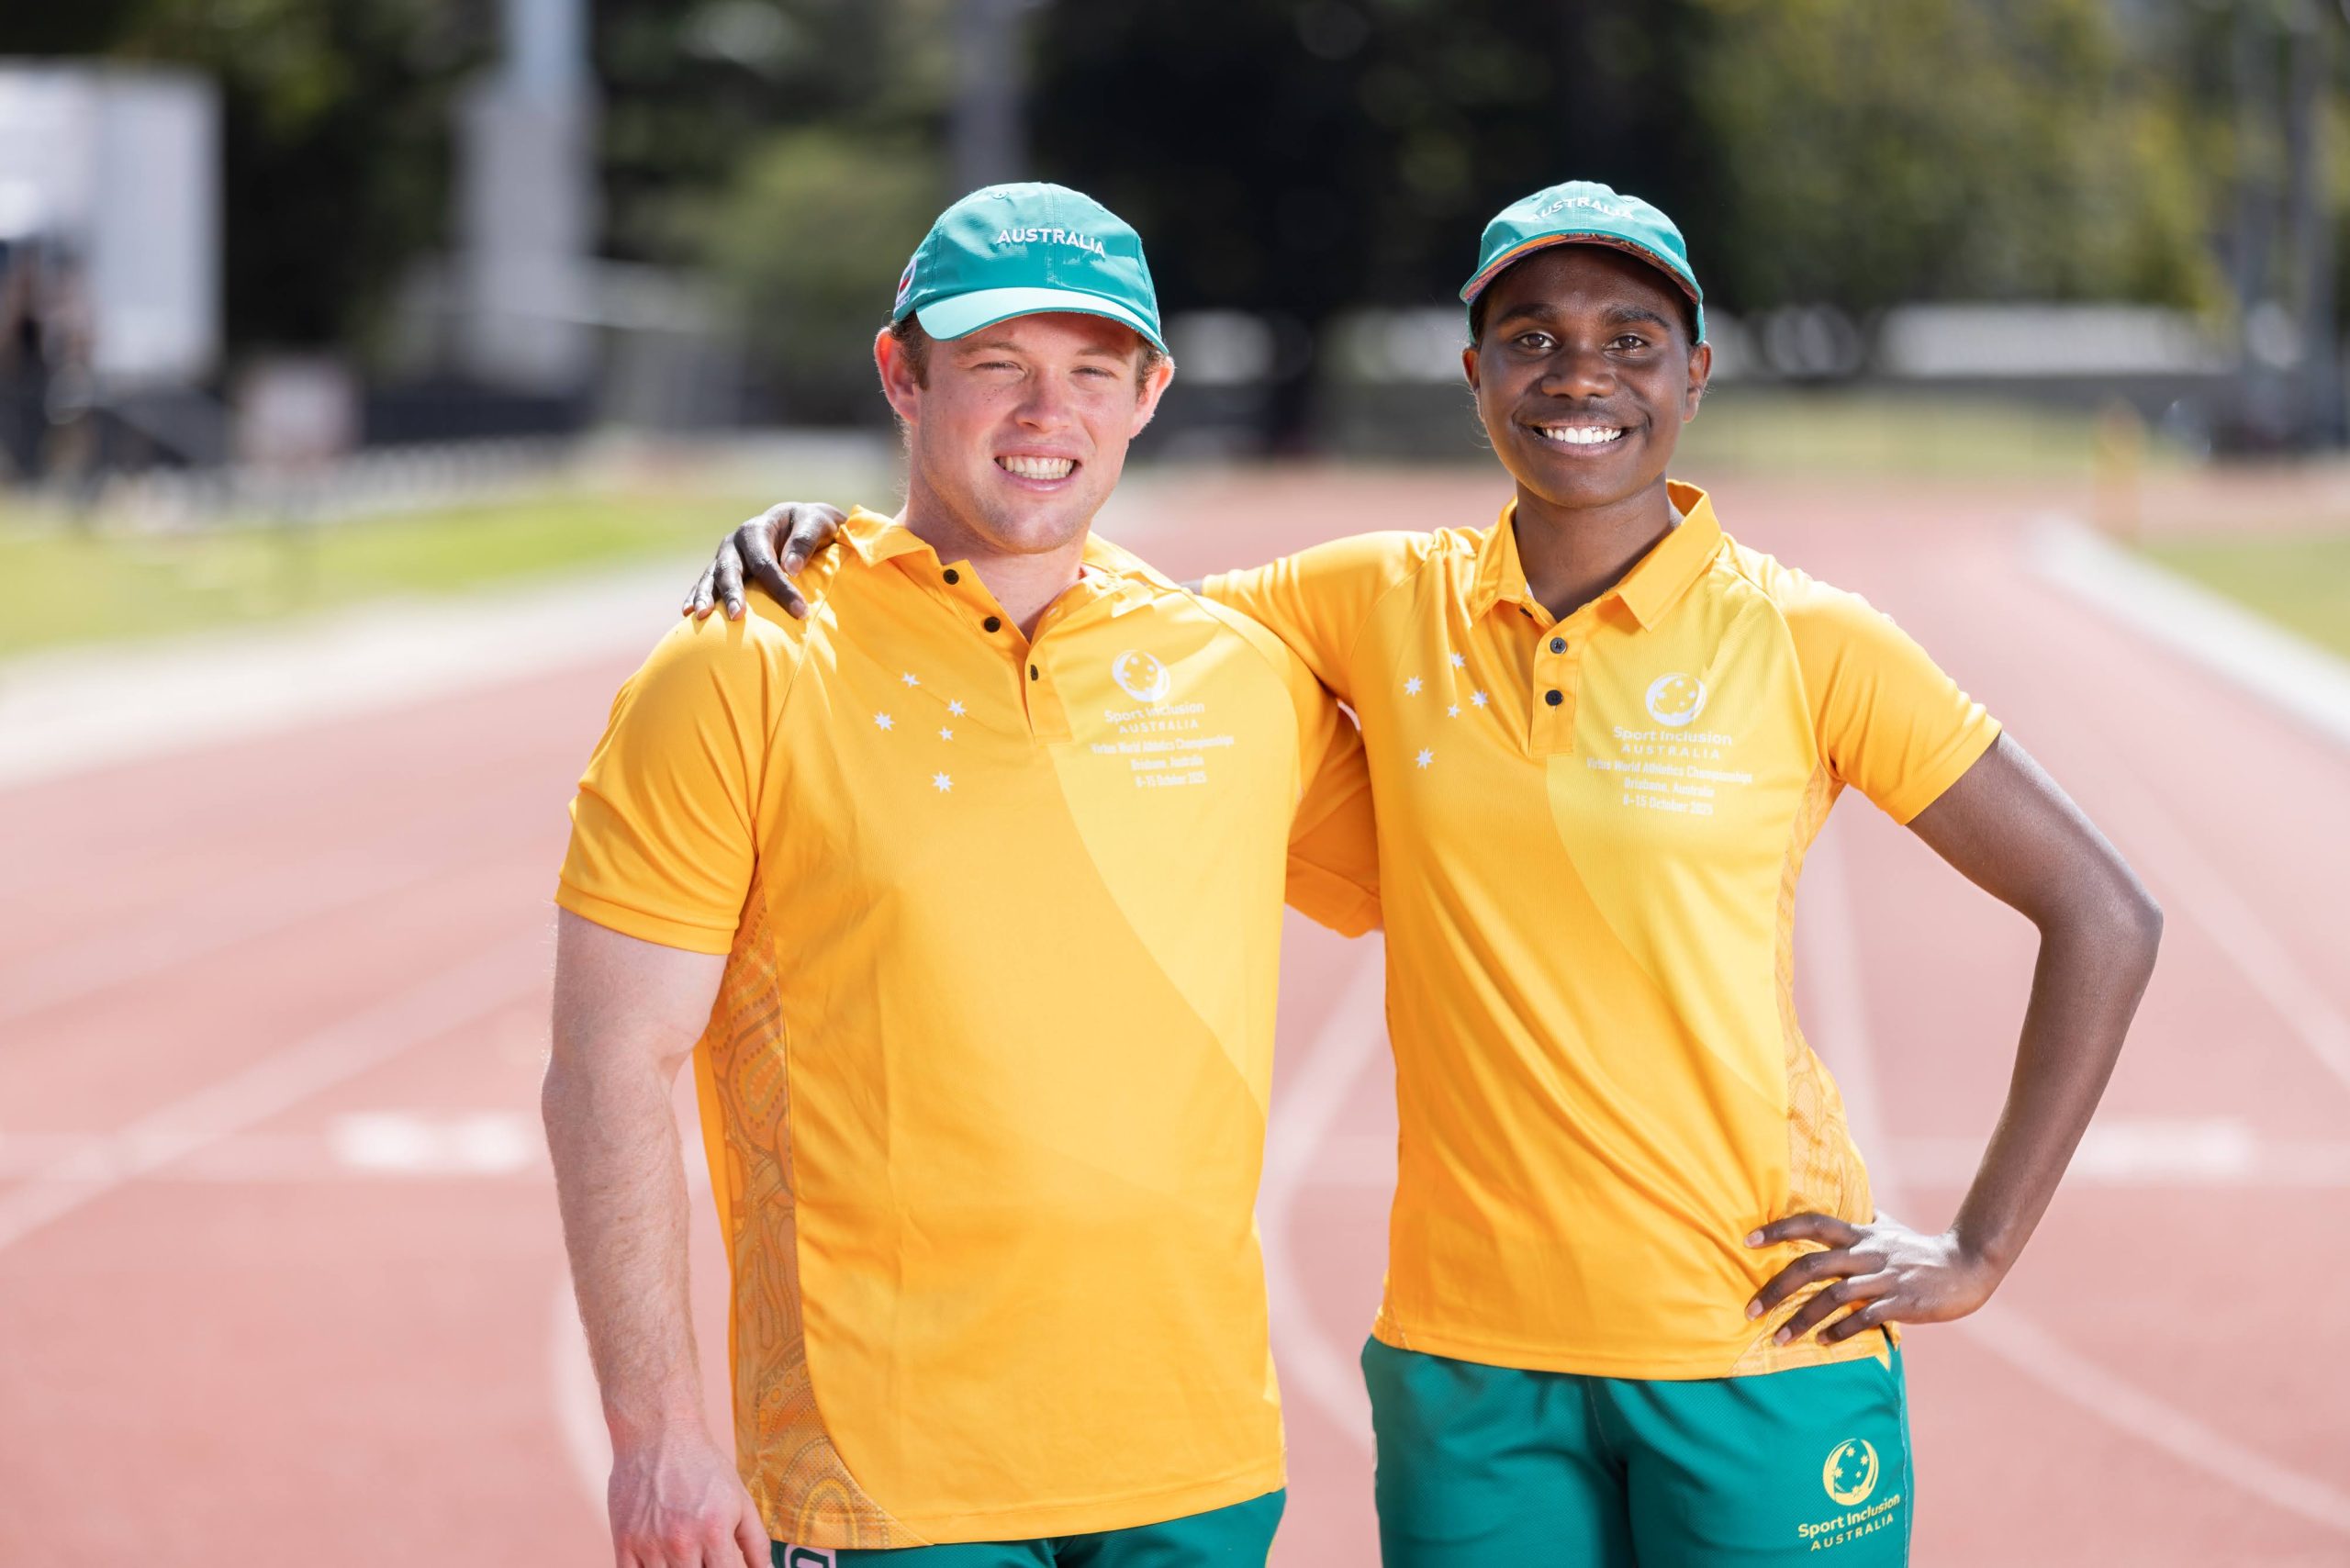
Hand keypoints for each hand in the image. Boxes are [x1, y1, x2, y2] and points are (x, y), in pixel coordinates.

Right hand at [607, 1428, 767, 1567]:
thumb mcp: (740, 1500)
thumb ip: (756, 1543)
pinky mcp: (623, 1541)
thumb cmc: (703, 1466)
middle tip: (703, 1559)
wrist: (658, 1435)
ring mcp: (649, 1543)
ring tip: (684, 1557)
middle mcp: (681, 1541)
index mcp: (715, 1532)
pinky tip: (660, 1562)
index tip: (725, 1567)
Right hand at [682, 502, 847, 621]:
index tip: (799, 611)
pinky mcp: (721, 568)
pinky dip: (696, 596)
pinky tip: (688, 614)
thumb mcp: (817, 523)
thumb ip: (805, 541)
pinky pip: (706, 583)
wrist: (801, 523)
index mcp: (757, 529)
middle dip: (733, 593)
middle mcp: (736, 542)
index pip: (765, 563)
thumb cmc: (812, 525)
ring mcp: (726, 556)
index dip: (781, 588)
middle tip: (737, 616)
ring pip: (712, 576)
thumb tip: (790, 568)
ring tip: (701, 616)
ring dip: (706, 596)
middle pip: (730, 569)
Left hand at [1744, 1213, 2001, 1345]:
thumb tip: (1846, 1205)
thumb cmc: (1920, 1250)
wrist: (1966, 1267)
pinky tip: (1823, 1343)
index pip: (1812, 1223)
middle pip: (1812, 1265)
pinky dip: (1840, 1331)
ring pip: (1833, 1297)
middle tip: (1750, 1310)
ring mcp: (1884, 1279)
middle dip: (1777, 1288)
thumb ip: (1863, 1220)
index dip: (1779, 1229)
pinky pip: (1864, 1318)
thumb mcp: (1888, 1229)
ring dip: (1802, 1319)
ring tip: (1779, 1339)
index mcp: (1860, 1234)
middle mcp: (1866, 1253)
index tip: (1747, 1240)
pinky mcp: (1901, 1303)